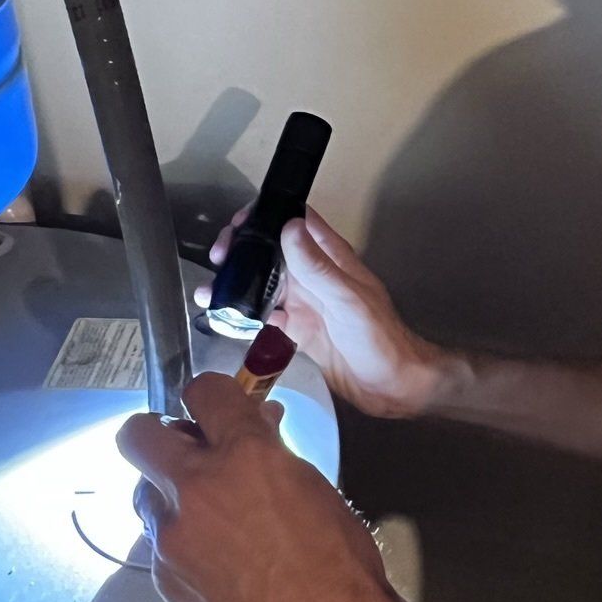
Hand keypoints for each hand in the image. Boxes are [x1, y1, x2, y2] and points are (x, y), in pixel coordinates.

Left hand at [118, 373, 409, 601]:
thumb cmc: (342, 569)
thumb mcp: (315, 490)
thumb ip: (273, 453)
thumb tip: (256, 428)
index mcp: (245, 456)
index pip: (204, 391)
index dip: (212, 395)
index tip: (217, 406)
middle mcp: (197, 489)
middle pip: (139, 434)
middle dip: (159, 434)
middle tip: (187, 449)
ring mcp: (173, 537)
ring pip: (145, 493)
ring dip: (169, 494)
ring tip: (209, 515)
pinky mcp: (164, 578)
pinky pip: (159, 542)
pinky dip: (181, 541)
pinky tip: (217, 562)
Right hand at [197, 207, 451, 418]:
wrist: (392, 386)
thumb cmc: (379, 337)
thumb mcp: (347, 298)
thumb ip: (318, 266)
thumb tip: (289, 226)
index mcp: (331, 259)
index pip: (297, 221)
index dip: (267, 215)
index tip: (238, 224)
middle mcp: (315, 276)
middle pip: (272, 251)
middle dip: (242, 251)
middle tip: (218, 260)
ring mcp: (305, 303)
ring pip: (264, 284)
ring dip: (237, 285)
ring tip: (209, 293)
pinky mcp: (297, 331)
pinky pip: (266, 317)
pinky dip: (244, 316)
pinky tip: (222, 319)